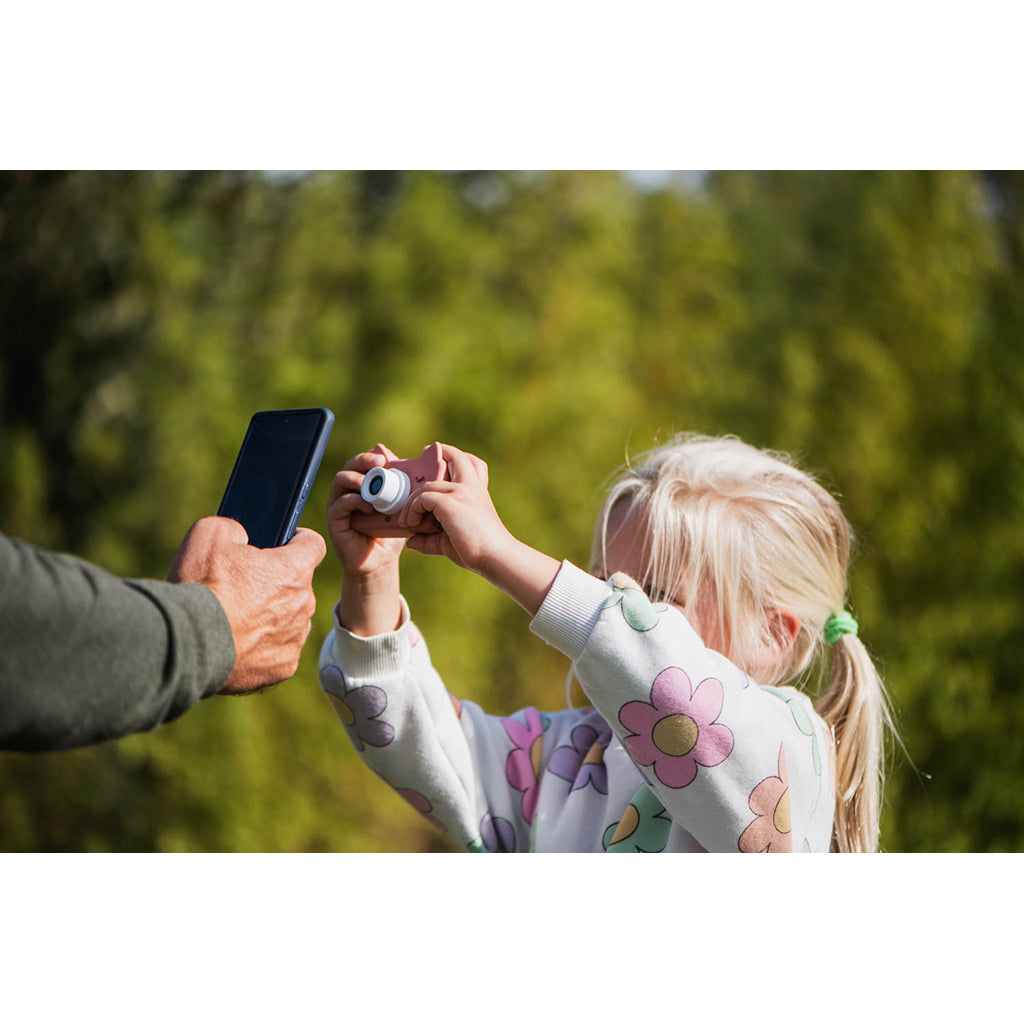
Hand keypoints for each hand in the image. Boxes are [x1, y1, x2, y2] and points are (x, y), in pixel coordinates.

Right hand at [168, 517, 326, 694]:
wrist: (187, 643)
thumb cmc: (202, 587)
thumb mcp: (211, 535)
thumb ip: (237, 528)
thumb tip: (243, 536)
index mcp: (294, 570)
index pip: (313, 544)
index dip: (297, 541)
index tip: (281, 544)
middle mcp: (304, 603)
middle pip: (299, 585)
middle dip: (277, 582)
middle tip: (243, 585)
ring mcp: (296, 637)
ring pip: (292, 619)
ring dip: (273, 616)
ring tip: (237, 618)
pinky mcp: (284, 666)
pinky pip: (280, 649)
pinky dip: (264, 647)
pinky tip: (239, 643)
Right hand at [326, 445, 405, 636]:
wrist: (380, 561)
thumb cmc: (390, 532)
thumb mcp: (400, 507)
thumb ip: (404, 488)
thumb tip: (415, 466)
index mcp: (362, 485)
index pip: (361, 463)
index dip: (371, 456)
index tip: (385, 458)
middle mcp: (347, 491)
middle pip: (348, 466)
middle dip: (363, 461)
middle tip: (379, 463)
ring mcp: (338, 505)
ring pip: (340, 480)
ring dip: (357, 479)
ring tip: (372, 486)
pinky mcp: (334, 520)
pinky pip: (339, 504)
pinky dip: (354, 501)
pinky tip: (368, 506)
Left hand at [402, 444, 560, 615]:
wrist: (496, 557)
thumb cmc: (479, 551)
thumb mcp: (451, 540)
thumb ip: (430, 539)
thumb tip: (410, 542)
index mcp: (478, 492)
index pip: (471, 463)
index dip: (455, 456)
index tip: (440, 456)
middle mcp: (471, 487)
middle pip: (457, 457)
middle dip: (440, 451)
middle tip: (423, 455)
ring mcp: (461, 492)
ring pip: (428, 484)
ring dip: (412, 500)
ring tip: (407, 519)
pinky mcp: (450, 503)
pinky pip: (423, 498)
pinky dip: (413, 509)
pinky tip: (411, 523)